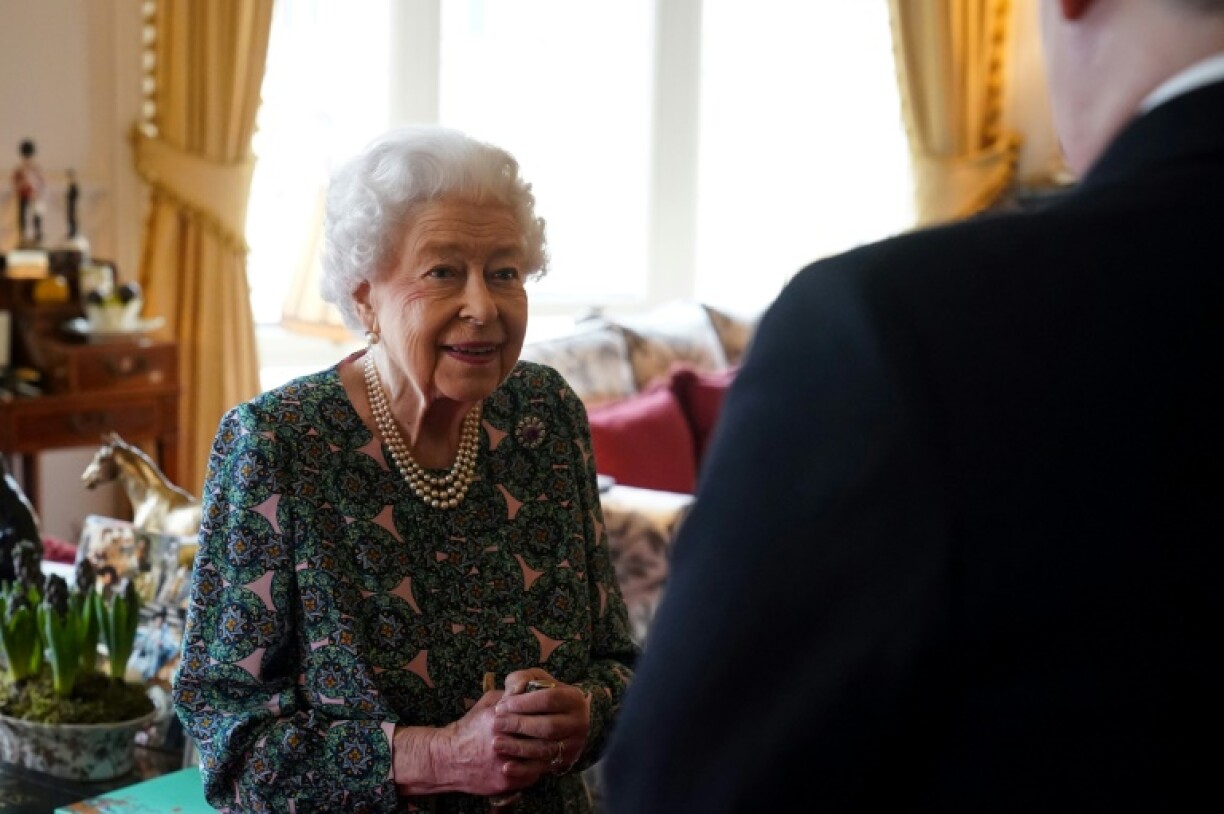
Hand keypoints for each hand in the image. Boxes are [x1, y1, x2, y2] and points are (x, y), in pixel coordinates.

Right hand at [393, 692, 540, 798]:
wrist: (447, 758)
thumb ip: (508, 695)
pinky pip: (532, 775)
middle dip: (551, 733)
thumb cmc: (469, 728)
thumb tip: (530, 687)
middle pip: (540, 736)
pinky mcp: (504, 781)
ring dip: (548, 752)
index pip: (534, 713)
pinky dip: (537, 768)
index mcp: (498, 718)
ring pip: (540, 758)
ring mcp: (504, 763)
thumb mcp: (485, 704)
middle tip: (559, 729)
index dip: (547, 713)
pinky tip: (537, 761)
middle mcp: (502, 741)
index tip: (553, 712)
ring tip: (552, 745)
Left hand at [492, 670, 590, 774]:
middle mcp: (578, 722)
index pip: (549, 699)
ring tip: (496, 743)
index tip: (502, 706)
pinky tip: (506, 767)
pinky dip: (523, 769)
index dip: (524, 703)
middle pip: (548, 726)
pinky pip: (542, 768)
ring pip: (545, 749)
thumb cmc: (544, 695)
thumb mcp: (536, 680)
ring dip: (518, 748)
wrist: (565, 719)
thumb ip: (522, 679)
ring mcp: (573, 744)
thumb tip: (512, 692)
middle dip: (519, 725)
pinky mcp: (564, 762)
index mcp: (574, 699)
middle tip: (496, 724)